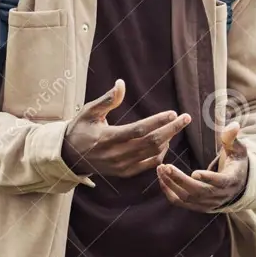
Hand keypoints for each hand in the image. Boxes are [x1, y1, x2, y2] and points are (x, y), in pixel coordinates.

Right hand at [63, 79, 190, 177]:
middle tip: (186, 118)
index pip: (139, 130)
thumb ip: (106, 100)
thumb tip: (121, 83)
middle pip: (151, 143)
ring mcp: (121, 166)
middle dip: (171, 130)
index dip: (157, 122)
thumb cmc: (80, 129)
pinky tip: (166, 141)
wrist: (70, 157)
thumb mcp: (88, 112)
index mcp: (107, 138)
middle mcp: (116, 154)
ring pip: (153, 154)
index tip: (173, 113)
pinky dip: (161, 154)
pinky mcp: (125, 172)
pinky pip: (149, 164)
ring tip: (176, 126)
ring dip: (168, 140)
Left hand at [157, 122, 248, 211]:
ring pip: (187, 198)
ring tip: (161, 169)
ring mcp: (208, 204)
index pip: (220, 182)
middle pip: (198, 191)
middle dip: (180, 179)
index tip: (194, 172)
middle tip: (166, 166)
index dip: (208, 179)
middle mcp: (219, 195)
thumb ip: (232, 138)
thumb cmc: (236, 163)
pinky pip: (180, 203)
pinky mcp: (198, 206)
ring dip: (171, 185)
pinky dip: (169, 192)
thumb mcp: (238, 149)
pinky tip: (162, 179)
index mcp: (230, 180)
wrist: (237, 185)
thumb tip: (233, 124)